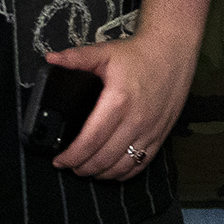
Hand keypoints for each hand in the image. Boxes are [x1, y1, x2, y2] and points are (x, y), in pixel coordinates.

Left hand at [44, 33, 194, 180]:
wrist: (172, 50)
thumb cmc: (139, 53)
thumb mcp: (105, 53)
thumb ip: (76, 58)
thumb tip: (51, 59)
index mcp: (118, 101)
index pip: (90, 140)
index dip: (72, 156)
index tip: (59, 160)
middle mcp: (136, 120)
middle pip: (104, 158)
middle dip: (82, 168)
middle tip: (70, 165)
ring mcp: (150, 130)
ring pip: (123, 166)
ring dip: (102, 173)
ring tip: (88, 168)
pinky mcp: (161, 134)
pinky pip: (142, 163)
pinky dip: (124, 172)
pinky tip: (112, 169)